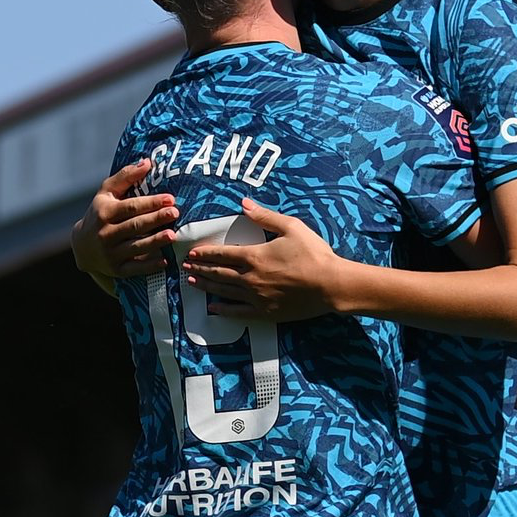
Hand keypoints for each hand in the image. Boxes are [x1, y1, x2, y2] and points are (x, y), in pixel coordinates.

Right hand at [71, 158, 177, 280]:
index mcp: (104, 212)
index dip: (151, 202)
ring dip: (155, 242)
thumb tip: (147, 162)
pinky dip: (150, 266)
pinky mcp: (116, 270)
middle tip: (174, 213)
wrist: (82, 246)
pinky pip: (135, 268)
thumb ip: (125, 176)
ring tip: (172, 236)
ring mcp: (110, 253)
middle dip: (156, 219)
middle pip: (135, 226)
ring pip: (136, 247)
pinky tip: (165, 261)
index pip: (131, 207)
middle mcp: (105, 233)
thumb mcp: (106, 193)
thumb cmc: (100, 213)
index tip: (170, 198)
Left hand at [181, 197, 349, 321]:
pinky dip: (223, 310)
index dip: (205, 252)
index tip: (192, 252)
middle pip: (218, 272)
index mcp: (255, 256)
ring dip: (206, 285)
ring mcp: (256, 297)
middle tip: (185, 266)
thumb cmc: (314, 254)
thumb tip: (244, 204)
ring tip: (192, 282)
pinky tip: (213, 308)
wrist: (331, 285)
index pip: (222, 253)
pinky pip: (238, 312)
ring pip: (224, 291)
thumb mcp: (291, 227)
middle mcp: (250, 278)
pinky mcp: (265, 312)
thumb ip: (265, 216)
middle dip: (200, 268)